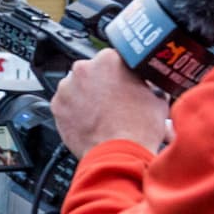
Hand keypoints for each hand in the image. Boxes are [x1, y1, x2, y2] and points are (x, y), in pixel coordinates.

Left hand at [51, 48, 168, 158]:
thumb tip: (149, 88)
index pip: (114, 60)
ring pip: (77, 87)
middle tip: (113, 101)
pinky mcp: (56, 105)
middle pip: (92, 72)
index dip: (120, 74)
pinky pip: (65, 104)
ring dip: (86, 96)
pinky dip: (74, 111)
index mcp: (109, 59)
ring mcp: (67, 87)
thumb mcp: (157, 100)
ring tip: (101, 114)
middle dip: (101, 84)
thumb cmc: (137, 129)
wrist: (118, 154)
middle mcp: (84, 68)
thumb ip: (149, 86)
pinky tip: (88, 121)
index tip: (122, 83)